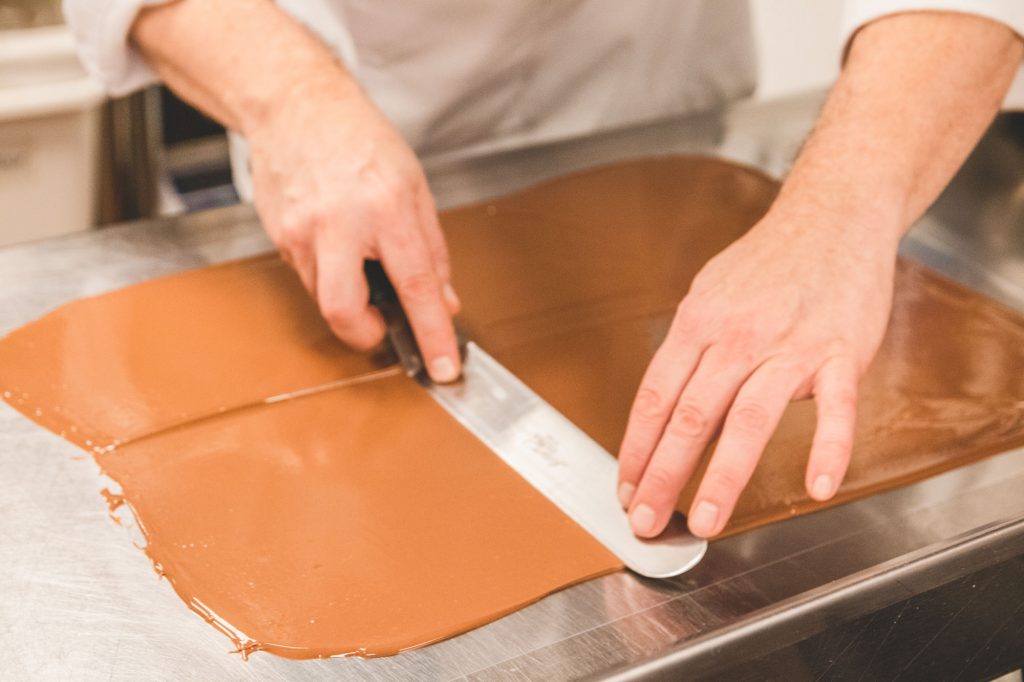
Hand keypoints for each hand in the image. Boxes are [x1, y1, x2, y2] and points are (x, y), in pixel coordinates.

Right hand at [247, 76, 460, 381]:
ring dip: (350, 297)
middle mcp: (339, 224)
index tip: (443, 367)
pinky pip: (309, 277)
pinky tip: (336, 241)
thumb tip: (443, 302)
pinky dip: (330, 274)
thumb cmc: (358, 138)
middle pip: (344, 311)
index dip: (432, 334)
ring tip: (360, 257)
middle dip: (366, 334)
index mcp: (385, 208)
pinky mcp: (279, 237)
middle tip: (384, 326)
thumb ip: (432, 250)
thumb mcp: (414, 186)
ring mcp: (302, 232)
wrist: (295, 104)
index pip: (416, 286)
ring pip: (326, 298)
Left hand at [616, 206, 897, 537]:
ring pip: (750, 419)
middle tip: (647, 520)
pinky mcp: (842, 351)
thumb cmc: (767, 262)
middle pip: (692, 415)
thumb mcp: (709, 294)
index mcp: (699, 322)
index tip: (626, 488)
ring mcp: (791, 345)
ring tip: (705, 520)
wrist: (832, 215)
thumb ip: (691, 351)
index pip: (657, 397)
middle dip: (664, 475)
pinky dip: (828, 448)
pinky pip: (836, 408)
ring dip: (725, 476)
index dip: (637, 449)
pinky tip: (816, 487)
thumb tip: (666, 406)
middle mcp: (738, 336)